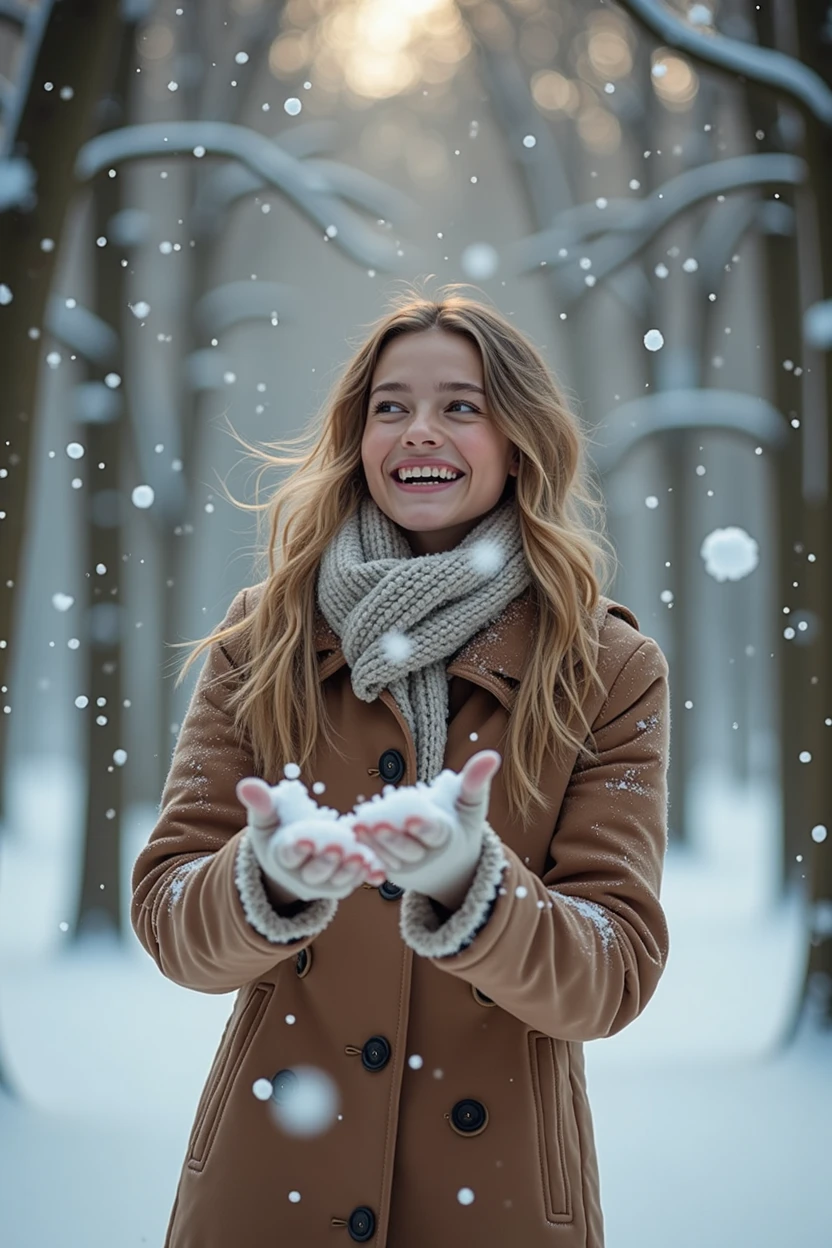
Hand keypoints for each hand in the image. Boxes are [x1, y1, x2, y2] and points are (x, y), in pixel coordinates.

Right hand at [236, 776, 385, 903]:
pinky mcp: (342, 882)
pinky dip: (367, 875)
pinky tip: (378, 869)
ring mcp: (323, 882)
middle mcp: (301, 875)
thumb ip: (260, 803)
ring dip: (348, 870)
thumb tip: (247, 785)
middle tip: (336, 848)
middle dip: (324, 862)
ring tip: (359, 857)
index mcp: (281, 857)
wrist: (292, 857)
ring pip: (336, 880)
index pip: (287, 855)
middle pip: (313, 872)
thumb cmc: (277, 830)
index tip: (304, 840)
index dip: (296, 849)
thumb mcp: (266, 817)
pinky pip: (356, 880)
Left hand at [352, 750, 501, 904]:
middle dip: (393, 838)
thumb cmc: (462, 828)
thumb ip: (477, 782)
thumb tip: (492, 754)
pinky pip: (377, 865)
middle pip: (409, 849)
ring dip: (372, 843)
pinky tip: (350, 837)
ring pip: (389, 857)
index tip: (413, 819)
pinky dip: (364, 855)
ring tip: (357, 825)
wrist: (452, 870)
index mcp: (448, 840)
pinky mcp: (392, 872)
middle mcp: (428, 858)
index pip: (436, 835)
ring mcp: (408, 868)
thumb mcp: (471, 807)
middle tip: (378, 824)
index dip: (425, 828)